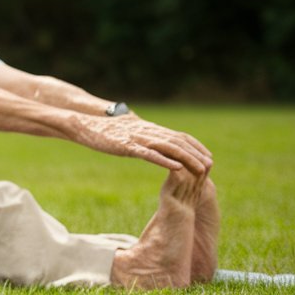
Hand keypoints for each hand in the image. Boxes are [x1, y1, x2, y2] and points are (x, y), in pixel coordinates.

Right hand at [74, 114, 212, 173]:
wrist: (83, 124)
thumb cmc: (102, 129)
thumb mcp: (125, 130)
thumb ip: (137, 130)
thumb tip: (141, 132)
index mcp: (149, 129)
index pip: (179, 136)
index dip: (196, 146)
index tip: (208, 157)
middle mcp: (147, 131)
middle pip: (179, 141)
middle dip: (197, 154)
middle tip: (211, 167)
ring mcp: (137, 138)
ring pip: (169, 148)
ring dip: (187, 159)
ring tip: (200, 170)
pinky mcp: (126, 146)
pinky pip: (149, 154)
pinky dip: (165, 161)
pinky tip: (176, 168)